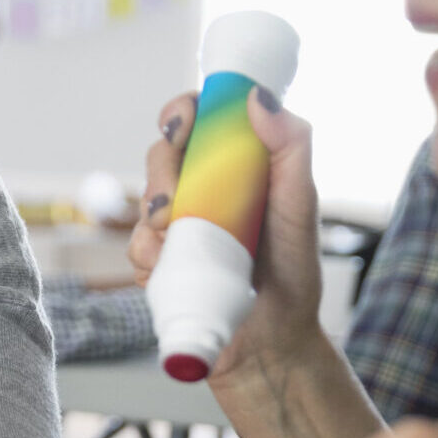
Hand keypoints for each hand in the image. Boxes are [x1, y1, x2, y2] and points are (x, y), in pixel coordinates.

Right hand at [129, 88, 324, 383]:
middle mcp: (205, 189)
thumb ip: (290, 146)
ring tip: (176, 246)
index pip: (200, 119)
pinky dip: (148, 258)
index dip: (181, 112)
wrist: (271, 340)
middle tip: (172, 204)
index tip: (181, 126)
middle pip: (161, 155)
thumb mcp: (302, 203)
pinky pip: (136, 245)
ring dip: (152, 221)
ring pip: (141, 201)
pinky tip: (169, 272)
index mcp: (238, 166)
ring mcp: (179, 224)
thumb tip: (258, 97)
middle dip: (160, 174)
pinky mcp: (160, 259)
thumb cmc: (294, 271)